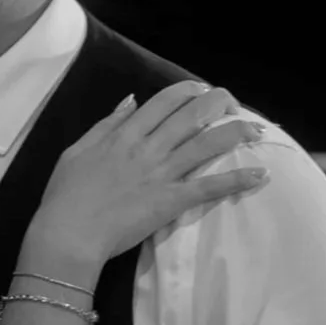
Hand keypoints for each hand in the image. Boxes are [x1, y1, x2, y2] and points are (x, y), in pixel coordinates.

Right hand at [28, 81, 267, 266]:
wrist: (68, 234)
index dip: (189, 91)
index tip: (202, 91)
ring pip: (207, 143)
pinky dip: (237, 180)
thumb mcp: (77, 150)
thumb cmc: (65, 195)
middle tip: (234, 104)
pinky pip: (210, 187)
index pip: (165, 101)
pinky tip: (260, 175)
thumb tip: (130, 101)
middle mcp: (148, 147)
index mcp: (125, 134)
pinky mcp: (171, 201)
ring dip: (236, 133)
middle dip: (219, 103)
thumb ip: (106, 124)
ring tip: (257, 130)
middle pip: (192, 114)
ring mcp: (162, 173)